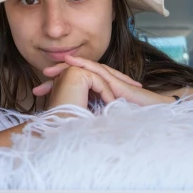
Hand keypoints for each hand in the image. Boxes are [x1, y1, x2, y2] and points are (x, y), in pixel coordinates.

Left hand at [34, 54, 173, 107]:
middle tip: (37, 86)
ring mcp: (108, 81)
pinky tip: (72, 63)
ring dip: (64, 68)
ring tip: (48, 71)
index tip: (38, 94)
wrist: (156, 114)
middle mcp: (100, 84)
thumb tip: (70, 129)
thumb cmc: (133, 118)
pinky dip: (84, 65)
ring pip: (82, 70)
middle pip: (73, 76)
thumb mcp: (105, 120)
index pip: (72, 85)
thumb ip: (91, 117)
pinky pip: (98, 70)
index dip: (55, 88)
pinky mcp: (116, 82)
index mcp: (95, 93)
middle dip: (54, 78)